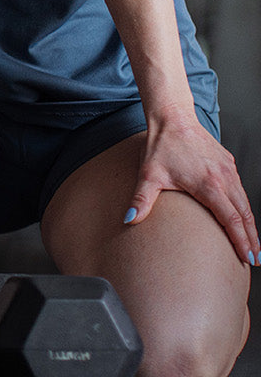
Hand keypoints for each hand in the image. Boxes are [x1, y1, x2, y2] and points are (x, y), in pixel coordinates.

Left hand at [125, 111, 258, 266]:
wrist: (172, 117)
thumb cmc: (161, 146)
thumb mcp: (148, 175)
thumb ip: (140, 199)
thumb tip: (129, 219)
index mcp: (208, 184)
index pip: (232, 219)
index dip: (241, 241)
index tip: (248, 258)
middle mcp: (224, 177)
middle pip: (245, 214)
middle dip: (252, 239)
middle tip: (255, 259)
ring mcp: (228, 169)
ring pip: (246, 202)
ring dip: (251, 224)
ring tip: (253, 244)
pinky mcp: (228, 163)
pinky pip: (241, 189)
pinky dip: (245, 207)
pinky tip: (243, 217)